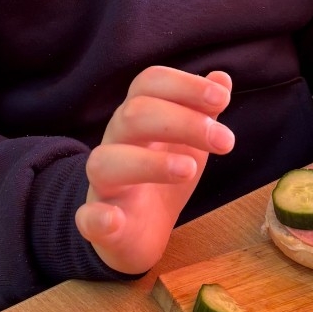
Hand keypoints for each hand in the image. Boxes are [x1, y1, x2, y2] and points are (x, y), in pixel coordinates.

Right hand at [75, 66, 233, 274]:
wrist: (135, 233)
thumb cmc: (160, 179)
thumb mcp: (187, 143)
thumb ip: (201, 111)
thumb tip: (222, 78)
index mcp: (137, 118)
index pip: (149, 84)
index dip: (184, 85)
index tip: (222, 100)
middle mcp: (116, 143)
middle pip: (133, 114)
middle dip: (182, 121)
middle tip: (225, 141)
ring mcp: (103, 184)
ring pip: (106, 162)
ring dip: (149, 163)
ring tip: (189, 170)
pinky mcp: (97, 223)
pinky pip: (87, 217)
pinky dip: (97, 218)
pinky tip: (114, 219)